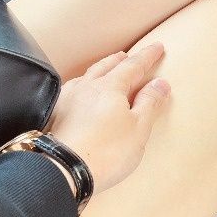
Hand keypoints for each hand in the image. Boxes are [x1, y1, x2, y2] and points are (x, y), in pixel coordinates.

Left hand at [47, 44, 170, 194]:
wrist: (64, 169)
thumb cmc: (106, 151)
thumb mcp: (138, 128)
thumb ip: (149, 103)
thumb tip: (160, 82)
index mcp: (110, 86)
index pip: (133, 65)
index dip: (147, 56)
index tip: (157, 47)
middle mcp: (87, 86)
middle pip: (106, 66)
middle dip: (120, 60)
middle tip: (129, 56)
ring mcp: (68, 99)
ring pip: (87, 76)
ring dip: (99, 70)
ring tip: (105, 70)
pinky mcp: (56, 115)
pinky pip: (72, 90)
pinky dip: (82, 86)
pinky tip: (80, 93)